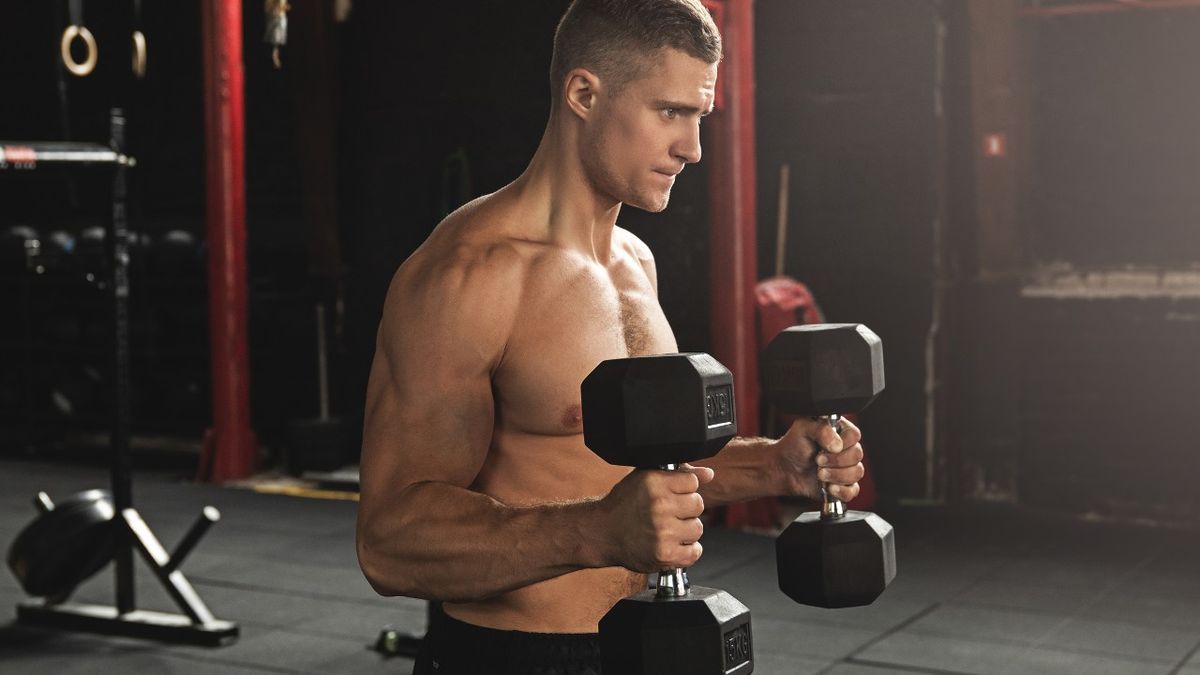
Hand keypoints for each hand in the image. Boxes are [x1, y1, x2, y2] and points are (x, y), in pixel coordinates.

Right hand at [598, 464, 714, 572]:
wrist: (601, 532)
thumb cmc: (624, 503)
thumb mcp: (646, 478)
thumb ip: (679, 474)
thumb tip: (709, 474)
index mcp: (654, 482)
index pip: (692, 482)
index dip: (683, 488)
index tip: (671, 495)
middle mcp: (659, 506)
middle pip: (698, 504)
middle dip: (685, 509)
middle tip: (668, 513)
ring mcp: (663, 532)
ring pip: (697, 528)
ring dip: (686, 530)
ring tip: (667, 529)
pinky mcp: (665, 554)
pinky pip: (695, 552)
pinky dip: (687, 550)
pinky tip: (672, 544)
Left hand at [773, 417, 864, 501]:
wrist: (785, 468)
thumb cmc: (794, 445)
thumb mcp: (803, 429)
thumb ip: (821, 429)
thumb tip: (838, 444)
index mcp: (840, 432)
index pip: (854, 435)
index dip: (842, 443)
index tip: (823, 448)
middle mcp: (847, 449)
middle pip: (857, 455)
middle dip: (835, 460)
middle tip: (818, 461)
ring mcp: (847, 468)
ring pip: (856, 473)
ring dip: (836, 475)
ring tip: (819, 474)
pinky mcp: (844, 485)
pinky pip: (853, 491)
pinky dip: (842, 491)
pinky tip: (829, 488)